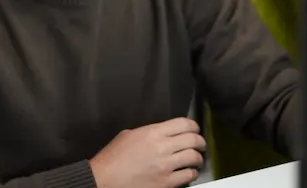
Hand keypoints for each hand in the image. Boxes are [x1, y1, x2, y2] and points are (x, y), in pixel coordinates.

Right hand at [90, 117, 205, 187]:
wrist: (105, 179)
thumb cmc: (113, 158)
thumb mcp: (128, 135)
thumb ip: (148, 132)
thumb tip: (162, 134)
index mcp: (152, 132)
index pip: (183, 123)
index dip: (193, 126)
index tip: (195, 129)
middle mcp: (162, 147)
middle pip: (192, 139)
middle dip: (200, 141)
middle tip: (200, 144)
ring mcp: (165, 166)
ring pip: (193, 157)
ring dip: (198, 158)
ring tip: (196, 159)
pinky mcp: (166, 183)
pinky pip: (188, 176)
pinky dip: (191, 173)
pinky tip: (188, 172)